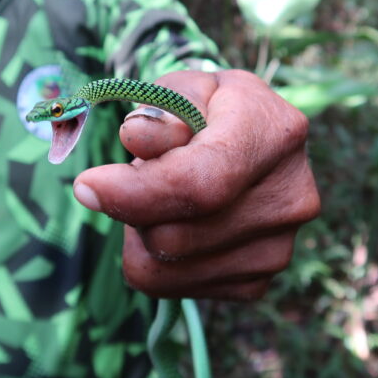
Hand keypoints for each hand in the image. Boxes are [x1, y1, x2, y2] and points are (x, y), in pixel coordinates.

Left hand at [72, 69, 319, 300]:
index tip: (86, 185)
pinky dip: (155, 260)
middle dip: (133, 206)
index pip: (200, 183)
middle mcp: (291, 197)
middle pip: (173, 234)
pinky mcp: (258, 283)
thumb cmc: (207, 110)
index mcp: (275, 133)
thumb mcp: (182, 89)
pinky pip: (172, 288)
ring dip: (140, 233)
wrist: (249, 143)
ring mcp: (279, 247)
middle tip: (140, 174)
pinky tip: (177, 224)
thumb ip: (160, 108)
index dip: (136, 191)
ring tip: (163, 198)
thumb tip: (136, 138)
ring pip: (165, 268)